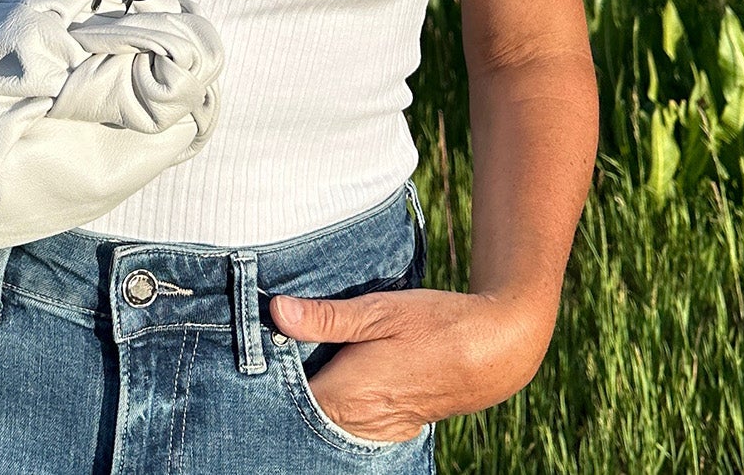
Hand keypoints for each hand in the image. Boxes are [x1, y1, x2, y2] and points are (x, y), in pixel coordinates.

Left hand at [269, 286, 544, 443]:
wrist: (493, 351)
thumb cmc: (435, 325)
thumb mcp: (379, 310)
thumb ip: (326, 317)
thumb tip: (277, 311)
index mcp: (344, 396)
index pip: (283, 398)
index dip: (265, 372)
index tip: (251, 343)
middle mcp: (355, 424)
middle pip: (300, 411)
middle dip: (284, 382)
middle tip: (271, 342)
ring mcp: (374, 432)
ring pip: (323, 418)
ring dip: (310, 392)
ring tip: (298, 353)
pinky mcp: (389, 430)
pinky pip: (346, 424)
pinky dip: (332, 404)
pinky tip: (331, 373)